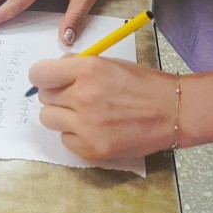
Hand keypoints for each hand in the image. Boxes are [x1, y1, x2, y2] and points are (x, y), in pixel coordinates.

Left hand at [31, 55, 176, 160]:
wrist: (172, 112)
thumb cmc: (144, 84)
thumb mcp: (110, 63)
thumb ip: (79, 66)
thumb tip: (55, 71)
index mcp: (88, 70)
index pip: (40, 74)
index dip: (42, 76)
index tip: (47, 79)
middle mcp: (83, 97)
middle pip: (44, 97)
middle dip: (55, 94)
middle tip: (74, 95)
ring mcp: (86, 126)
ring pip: (49, 119)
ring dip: (61, 115)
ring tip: (83, 113)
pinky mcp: (92, 149)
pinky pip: (65, 140)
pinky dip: (74, 135)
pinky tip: (94, 129)